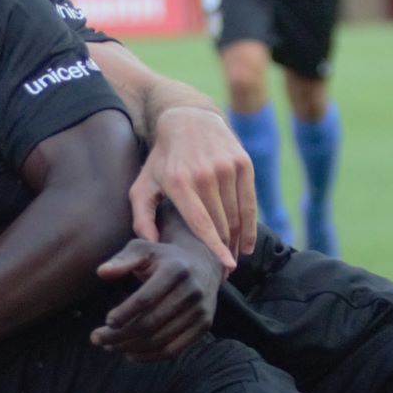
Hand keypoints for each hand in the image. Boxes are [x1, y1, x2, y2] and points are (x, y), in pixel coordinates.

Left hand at [91, 237, 219, 360]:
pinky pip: (174, 349)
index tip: (107, 321)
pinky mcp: (204, 326)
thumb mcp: (143, 250)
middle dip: (120, 335)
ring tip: (109, 347)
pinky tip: (130, 354)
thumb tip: (102, 272)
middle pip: (151, 322)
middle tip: (97, 339)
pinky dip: (150, 356)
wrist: (203, 264)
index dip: (124, 313)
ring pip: (161, 339)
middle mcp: (192, 291)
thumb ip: (122, 260)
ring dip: (131, 347)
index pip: (146, 298)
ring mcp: (200, 311)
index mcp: (175, 270)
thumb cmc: (163, 258)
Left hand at [131, 107, 253, 266]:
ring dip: (236, 242)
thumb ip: (142, 217)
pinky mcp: (243, 163)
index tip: (225, 267)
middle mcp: (205, 173)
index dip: (215, 247)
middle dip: (223, 251)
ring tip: (231, 261)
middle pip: (221, 223)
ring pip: (236, 215)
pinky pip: (250, 202)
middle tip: (221, 273)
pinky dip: (250, 226)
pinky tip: (246, 245)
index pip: (201, 222)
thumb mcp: (143, 185)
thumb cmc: (163, 161)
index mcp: (179, 181)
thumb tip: (152, 244)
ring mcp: (226, 166)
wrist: (189, 119)